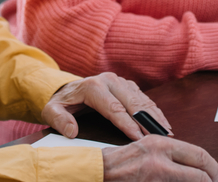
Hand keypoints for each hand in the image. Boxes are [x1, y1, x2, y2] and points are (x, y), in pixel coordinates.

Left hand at [41, 72, 172, 140]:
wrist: (66, 88)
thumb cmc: (61, 103)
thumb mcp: (52, 111)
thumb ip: (59, 120)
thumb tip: (72, 131)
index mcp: (93, 86)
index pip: (113, 108)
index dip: (127, 124)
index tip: (138, 138)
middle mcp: (109, 80)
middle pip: (132, 102)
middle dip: (146, 121)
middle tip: (159, 137)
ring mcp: (120, 81)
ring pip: (141, 99)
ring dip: (154, 116)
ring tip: (165, 132)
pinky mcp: (127, 85)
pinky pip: (143, 98)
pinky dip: (154, 111)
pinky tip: (162, 123)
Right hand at [102, 136, 217, 181]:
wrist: (99, 171)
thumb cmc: (121, 161)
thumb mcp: (148, 148)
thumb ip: (170, 154)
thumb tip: (195, 165)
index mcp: (161, 144)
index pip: (200, 155)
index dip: (213, 168)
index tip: (215, 175)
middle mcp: (160, 158)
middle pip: (201, 172)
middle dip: (212, 180)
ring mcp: (156, 176)